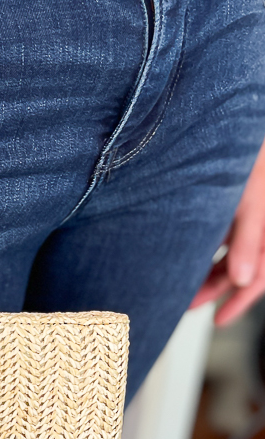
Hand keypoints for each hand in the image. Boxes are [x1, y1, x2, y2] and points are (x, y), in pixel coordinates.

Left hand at [190, 136, 264, 325]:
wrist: (226, 119)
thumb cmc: (243, 154)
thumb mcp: (248, 201)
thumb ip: (247, 240)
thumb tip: (241, 280)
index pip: (261, 273)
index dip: (241, 300)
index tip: (219, 320)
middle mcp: (258, 221)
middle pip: (241, 266)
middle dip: (216, 288)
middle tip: (188, 305)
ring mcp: (242, 212)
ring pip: (227, 252)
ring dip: (206, 271)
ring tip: (181, 286)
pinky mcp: (226, 202)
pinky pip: (217, 235)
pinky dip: (203, 249)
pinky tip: (182, 259)